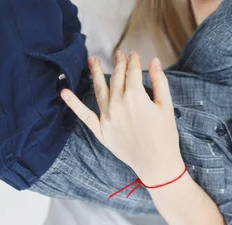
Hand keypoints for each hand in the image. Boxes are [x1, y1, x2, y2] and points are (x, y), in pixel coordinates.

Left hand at [60, 51, 183, 185]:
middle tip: (119, 54)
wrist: (157, 163)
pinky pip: (84, 114)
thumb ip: (159, 81)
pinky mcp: (101, 130)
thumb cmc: (165, 136)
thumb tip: (153, 61)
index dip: (134, 61)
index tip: (134, 55)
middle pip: (117, 78)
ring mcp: (107, 117)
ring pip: (99, 89)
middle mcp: (118, 103)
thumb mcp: (166, 106)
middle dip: (119, 63)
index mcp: (136, 96)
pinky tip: (64, 92)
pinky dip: (73, 103)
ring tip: (92, 60)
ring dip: (95, 72)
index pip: (133, 72)